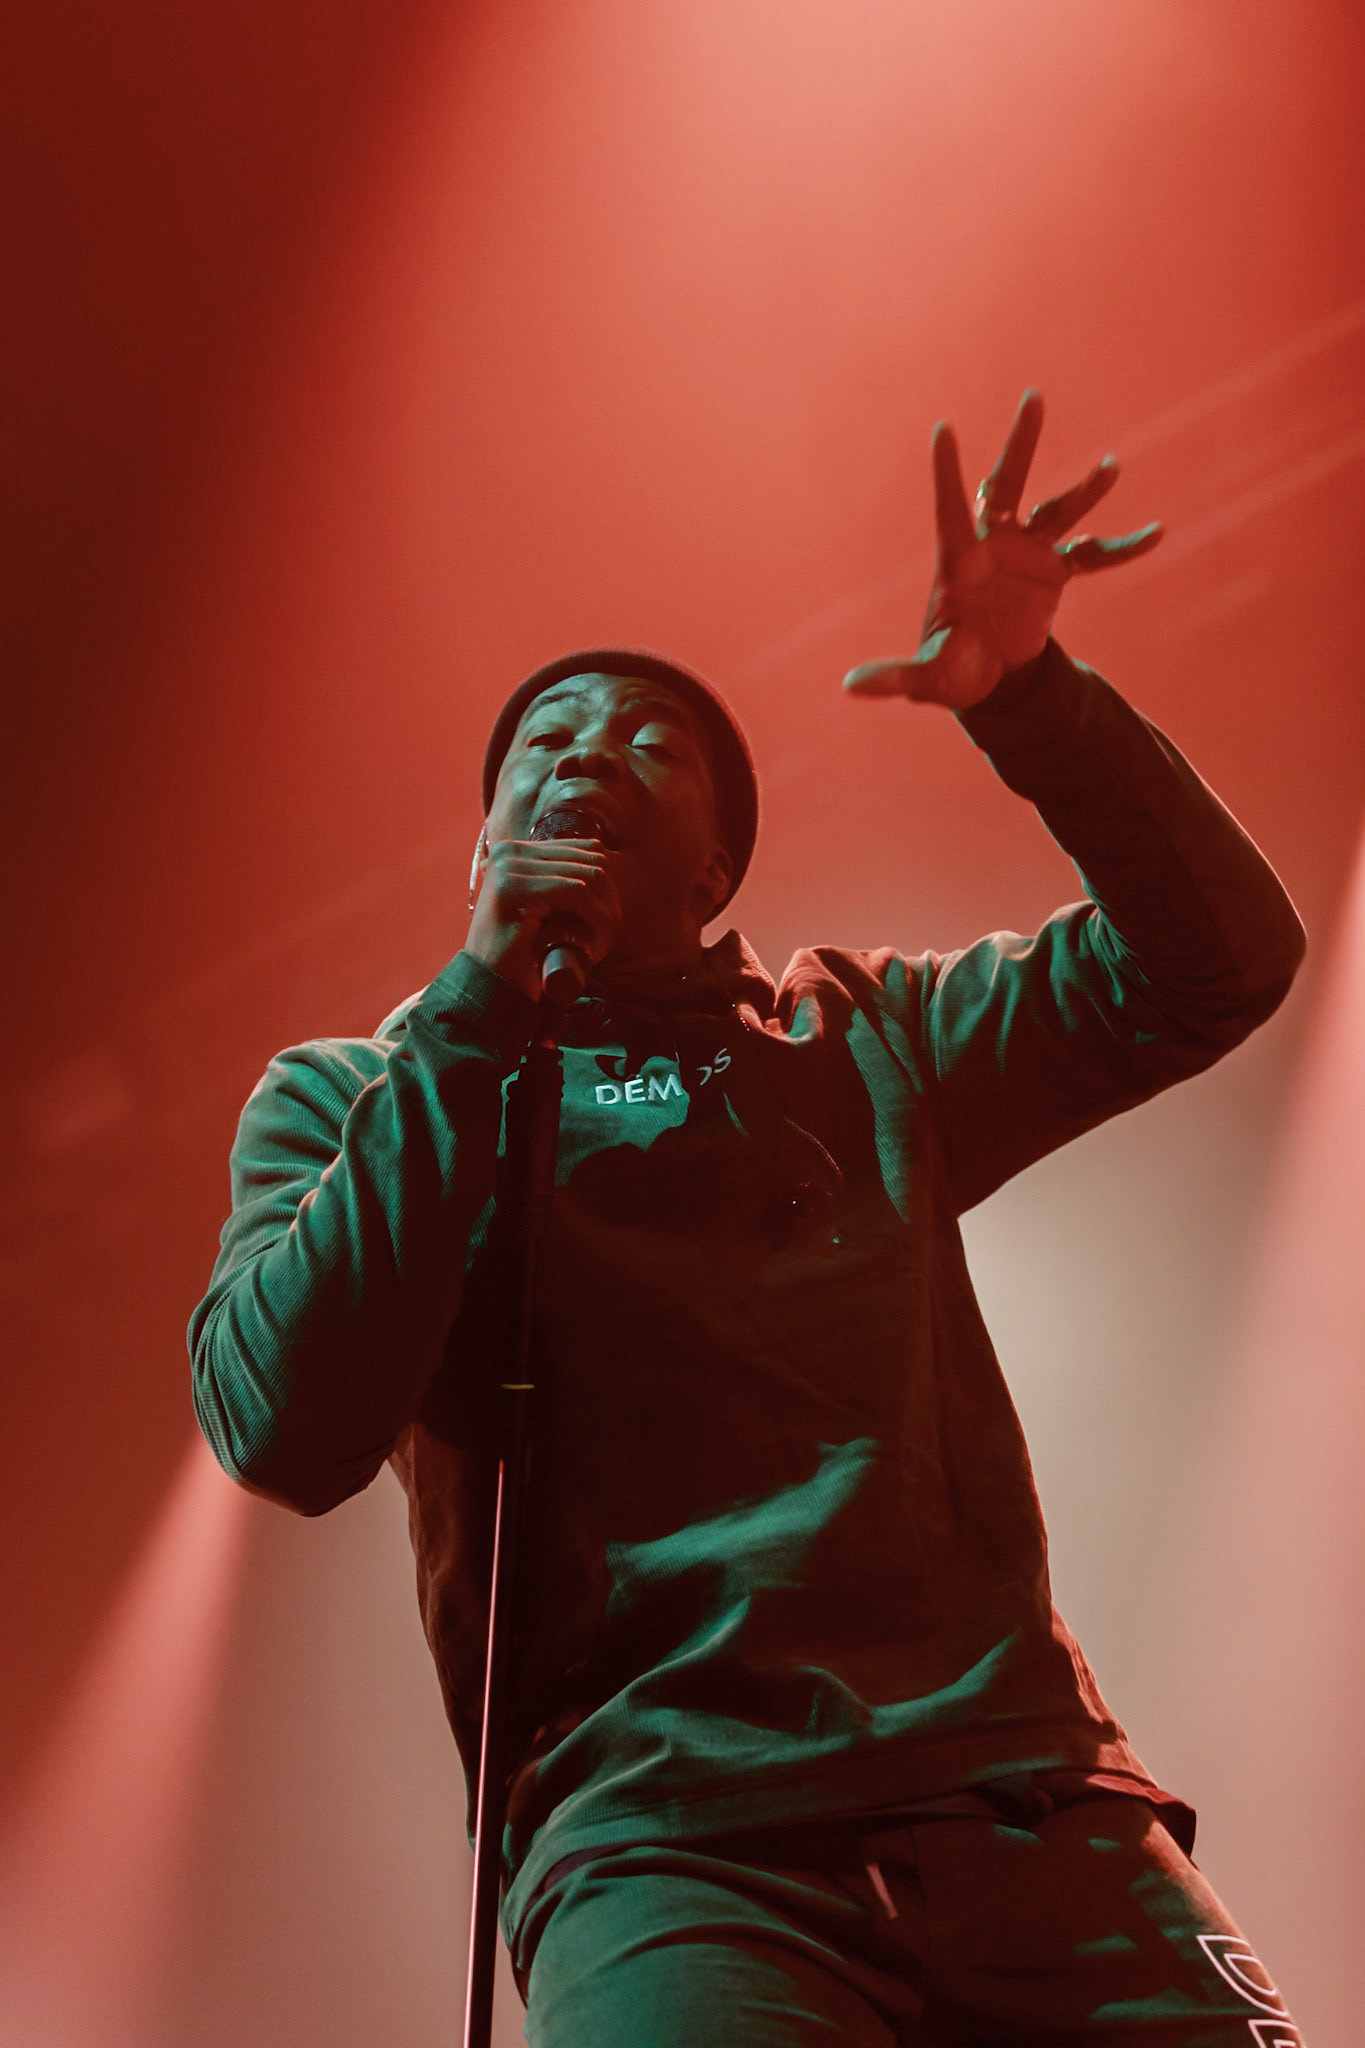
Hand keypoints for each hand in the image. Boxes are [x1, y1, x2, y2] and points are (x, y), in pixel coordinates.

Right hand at [466, 836, 621, 1002]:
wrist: (488, 987)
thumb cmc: (518, 955)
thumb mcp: (539, 909)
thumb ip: (556, 884)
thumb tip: (603, 871)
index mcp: (515, 851)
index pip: (584, 849)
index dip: (606, 886)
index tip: (608, 923)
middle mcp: (510, 852)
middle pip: (590, 859)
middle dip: (609, 899)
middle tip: (607, 937)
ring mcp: (510, 867)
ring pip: (588, 875)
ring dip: (606, 913)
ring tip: (601, 945)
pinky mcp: (516, 888)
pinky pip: (578, 891)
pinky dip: (597, 918)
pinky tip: (595, 944)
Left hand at [843, 390, 1161, 710]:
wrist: (990, 677)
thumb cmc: (951, 669)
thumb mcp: (927, 676)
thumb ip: (894, 677)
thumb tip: (850, 688)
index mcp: (958, 563)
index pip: (949, 510)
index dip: (947, 473)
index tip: (942, 429)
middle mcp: (994, 546)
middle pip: (1007, 485)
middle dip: (1020, 444)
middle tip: (1034, 397)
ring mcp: (1028, 554)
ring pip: (1055, 511)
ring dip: (1081, 492)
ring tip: (1111, 467)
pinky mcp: (1055, 572)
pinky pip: (1094, 556)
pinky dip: (1123, 548)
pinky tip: (1157, 534)